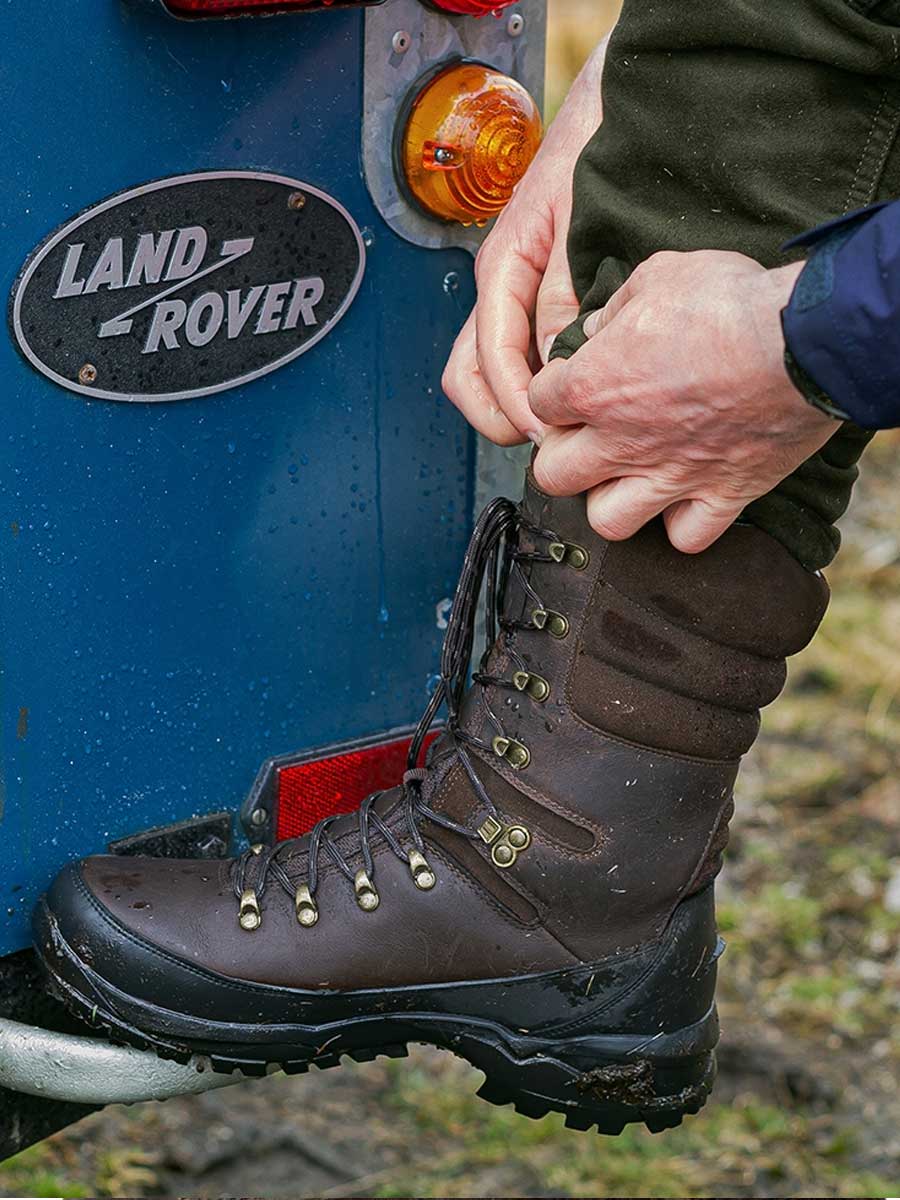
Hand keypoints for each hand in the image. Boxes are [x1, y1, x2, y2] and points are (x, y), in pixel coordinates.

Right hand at [442, 39, 607, 445]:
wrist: (611, 106)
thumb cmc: (594, 147)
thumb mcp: (581, 223)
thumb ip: (564, 293)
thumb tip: (556, 361)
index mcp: (502, 268)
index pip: (489, 359)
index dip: (516, 405)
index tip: (548, 432)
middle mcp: (500, 287)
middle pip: (470, 377)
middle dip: (500, 417)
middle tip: (547, 442)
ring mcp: (513, 294)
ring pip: (484, 372)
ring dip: (510, 407)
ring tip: (556, 427)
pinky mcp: (533, 297)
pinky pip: (516, 355)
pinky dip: (531, 385)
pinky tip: (568, 394)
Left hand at [528, 250, 837, 552]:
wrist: (806, 340)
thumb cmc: (730, 301)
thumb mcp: (658, 275)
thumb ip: (615, 307)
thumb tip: (594, 328)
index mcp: (593, 386)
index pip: (538, 402)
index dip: (552, 391)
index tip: (573, 381)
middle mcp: (621, 441)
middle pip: (553, 475)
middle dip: (562, 455)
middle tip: (586, 436)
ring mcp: (670, 476)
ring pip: (606, 521)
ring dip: (609, 500)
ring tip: (626, 477)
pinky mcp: (722, 495)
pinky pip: (685, 538)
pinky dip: (682, 525)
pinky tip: (686, 500)